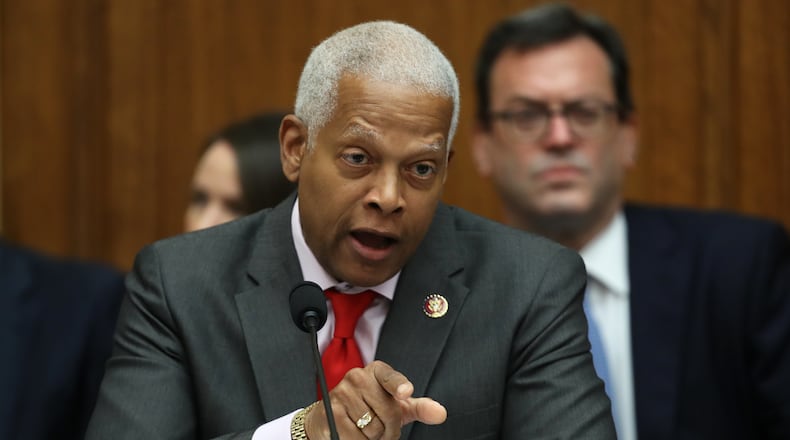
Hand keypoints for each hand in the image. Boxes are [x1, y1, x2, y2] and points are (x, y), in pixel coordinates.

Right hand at [305, 360, 445, 438]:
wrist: (333, 416)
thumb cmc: (371, 408)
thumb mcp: (397, 406)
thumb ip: (420, 408)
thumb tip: (441, 413)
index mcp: (378, 371)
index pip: (390, 377)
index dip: (399, 385)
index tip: (406, 392)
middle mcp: (358, 377)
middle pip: (388, 413)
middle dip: (389, 430)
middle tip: (382, 429)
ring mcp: (342, 393)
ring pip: (372, 429)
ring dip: (374, 439)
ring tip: (366, 430)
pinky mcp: (330, 412)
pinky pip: (355, 438)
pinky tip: (353, 434)